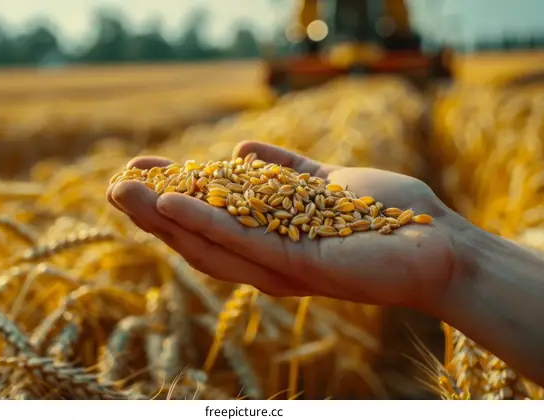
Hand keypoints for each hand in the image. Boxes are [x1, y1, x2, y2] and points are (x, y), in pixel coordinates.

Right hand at [107, 141, 466, 312]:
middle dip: (155, 209)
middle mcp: (269, 256)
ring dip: (164, 216)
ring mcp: (280, 264)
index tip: (144, 167)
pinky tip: (172, 203)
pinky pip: (244, 242)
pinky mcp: (298, 265)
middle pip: (200, 233)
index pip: (214, 214)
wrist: (436, 244)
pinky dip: (206, 223)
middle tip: (116, 182)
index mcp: (272, 235)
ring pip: (210, 241)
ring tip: (126, 190)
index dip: (175, 192)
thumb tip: (243, 148)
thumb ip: (288, 169)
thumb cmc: (388, 216)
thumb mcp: (329, 184)